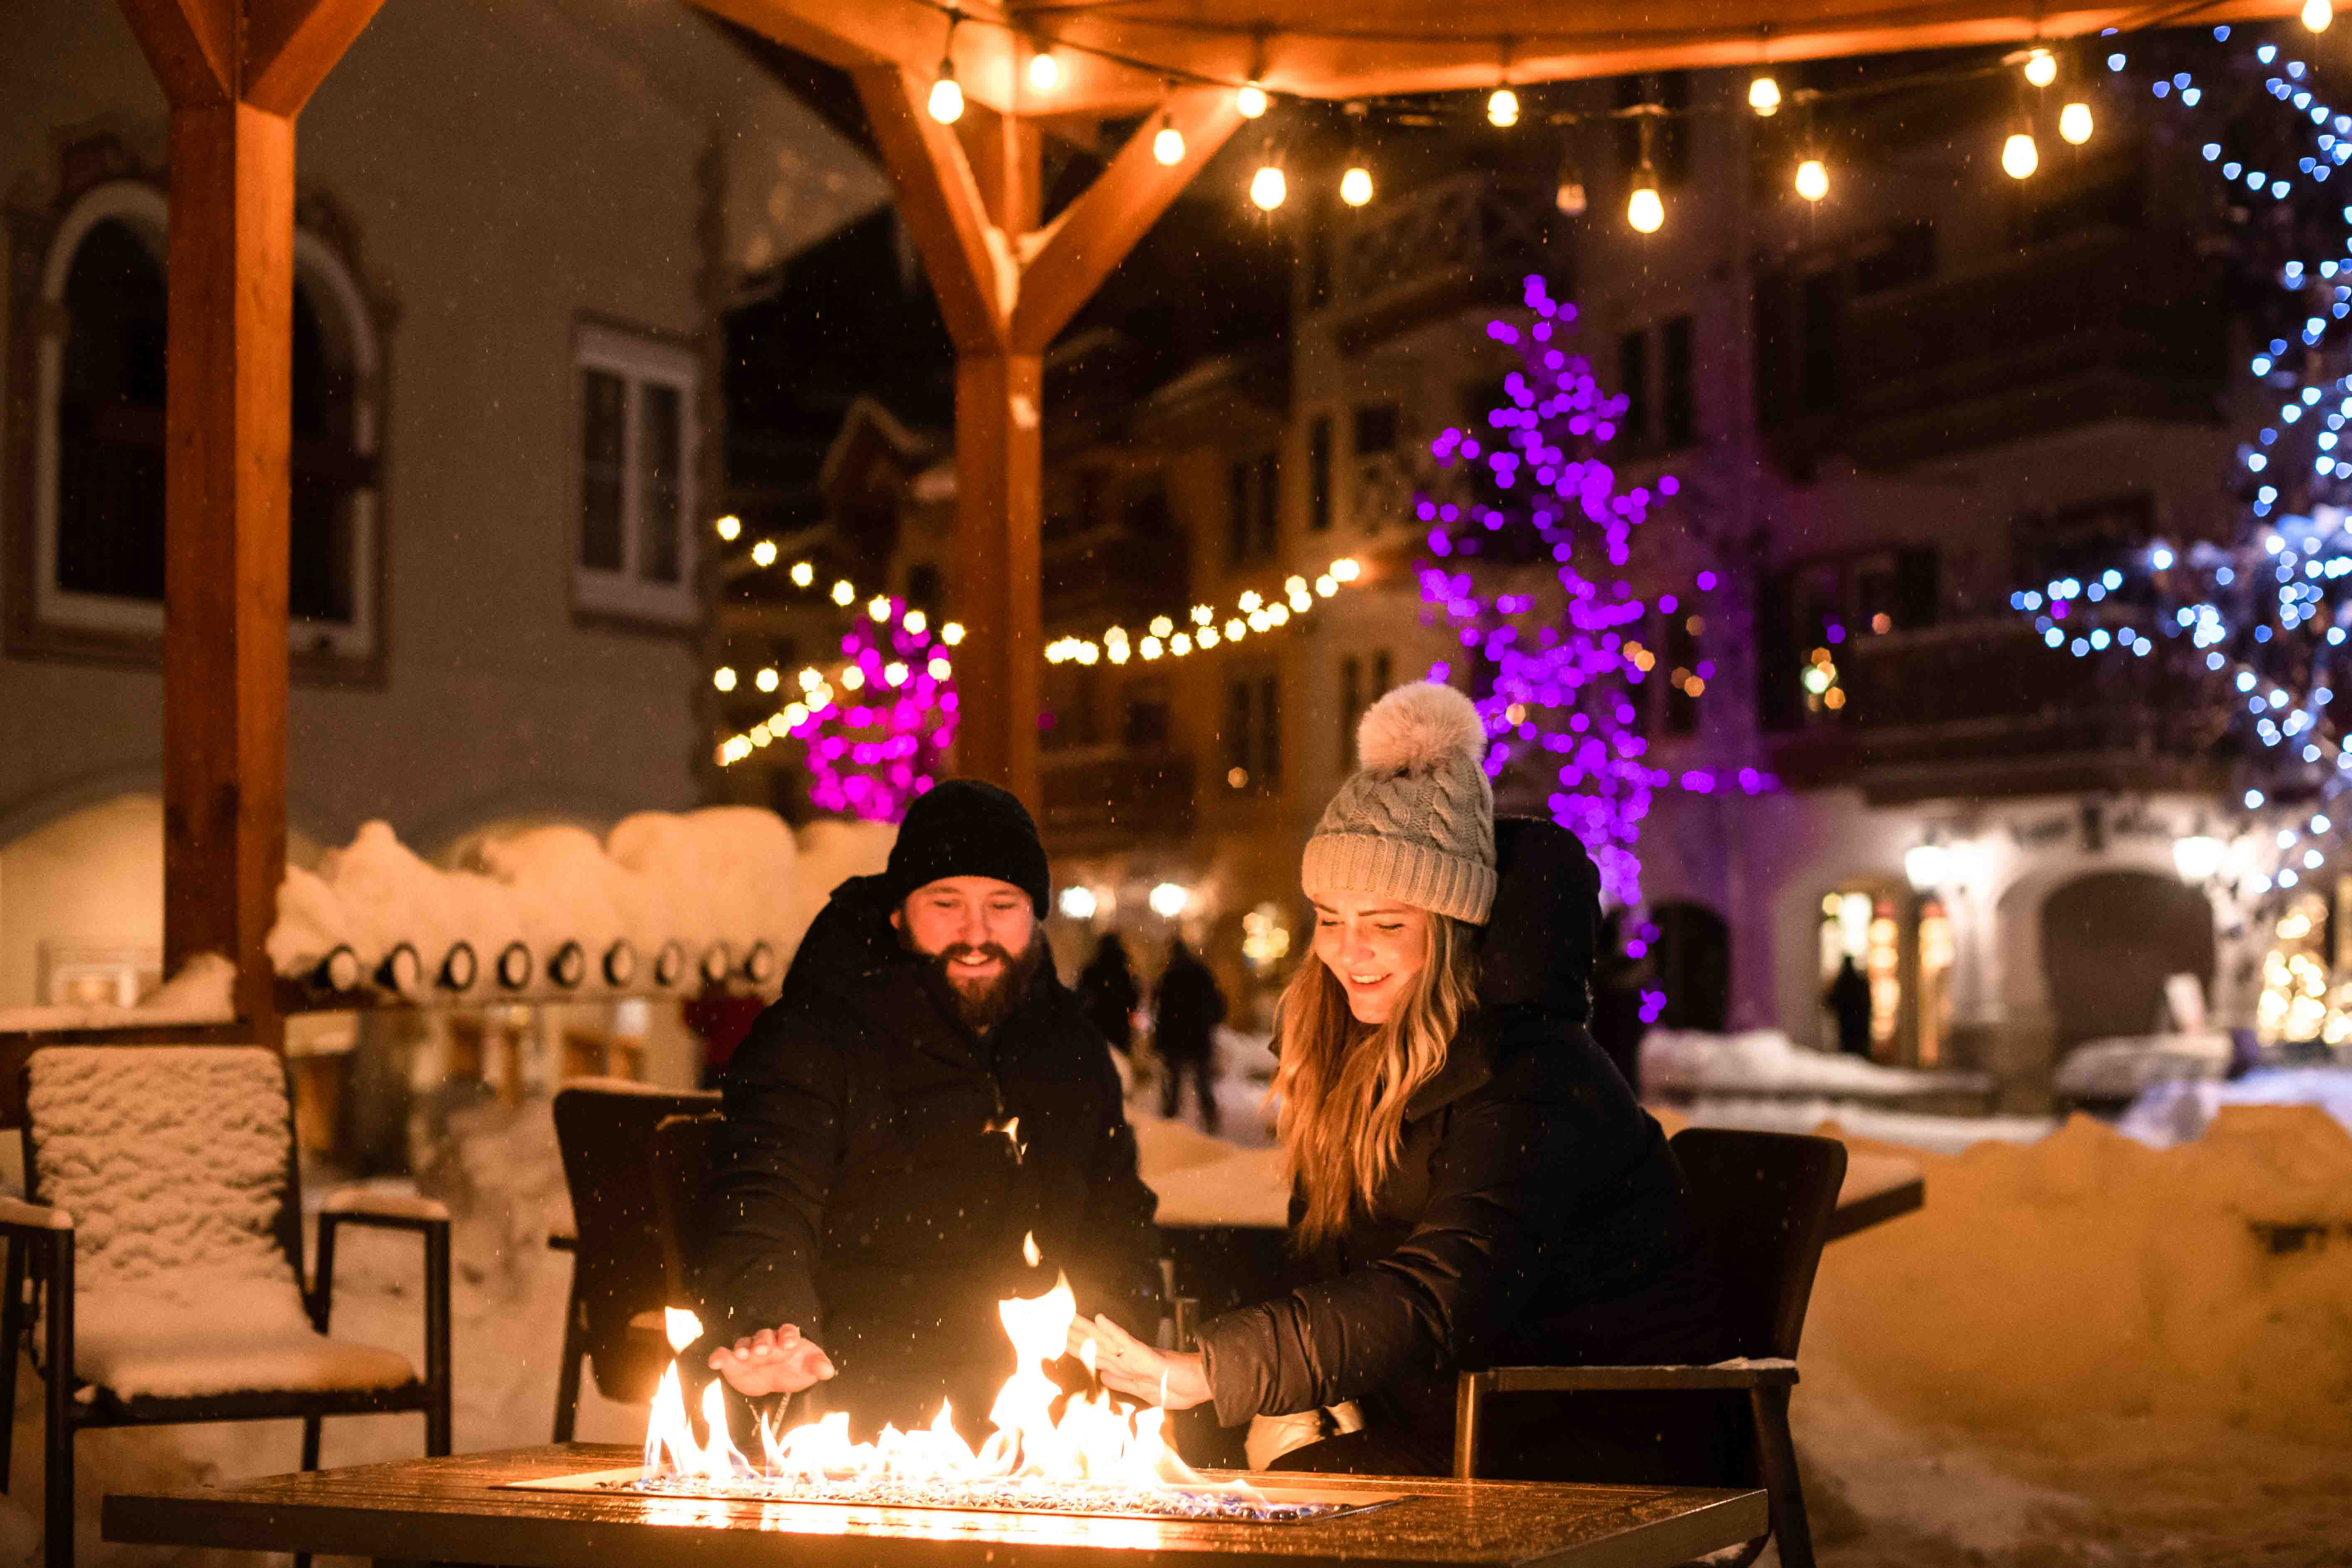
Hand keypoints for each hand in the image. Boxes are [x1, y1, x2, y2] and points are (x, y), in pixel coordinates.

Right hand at [707, 1324, 835, 1396]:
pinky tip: (715, 1362)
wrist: (775, 1381)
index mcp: (786, 1339)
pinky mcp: (733, 1362)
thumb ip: (819, 1366)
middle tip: (762, 1351)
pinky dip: (718, 1356)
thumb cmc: (795, 1369)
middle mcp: (767, 1341)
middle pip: (764, 1335)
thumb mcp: (809, 1368)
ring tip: (743, 1355)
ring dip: (743, 1347)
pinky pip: (723, 1355)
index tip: (787, 1345)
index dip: (787, 1336)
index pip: (787, 1331)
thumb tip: (829, 1371)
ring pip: (744, 1342)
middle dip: (763, 1341)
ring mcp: (749, 1350)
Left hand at [1065, 1313, 1209, 1410]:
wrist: (1203, 1384)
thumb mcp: (1145, 1391)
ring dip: (1086, 1330)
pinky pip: (1128, 1342)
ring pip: (1107, 1340)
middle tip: (1052, 1323)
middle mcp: (1129, 1359)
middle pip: (1096, 1345)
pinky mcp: (1148, 1356)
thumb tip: (1103, 1376)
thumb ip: (1123, 1382)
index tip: (1059, 1339)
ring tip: (1068, 1318)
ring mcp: (1138, 1357)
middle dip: (1074, 1336)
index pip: (1097, 1356)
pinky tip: (1100, 1319)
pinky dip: (1113, 1331)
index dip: (1077, 1348)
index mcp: (1128, 1367)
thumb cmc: (1179, 1387)